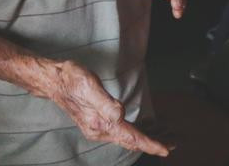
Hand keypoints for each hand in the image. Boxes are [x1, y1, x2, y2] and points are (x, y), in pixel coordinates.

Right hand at [38, 60, 169, 154]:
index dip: (150, 143)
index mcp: (101, 123)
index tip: (166, 149)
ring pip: (128, 136)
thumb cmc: (72, 79)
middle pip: (132, 140)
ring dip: (147, 137)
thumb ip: (106, 103)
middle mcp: (100, 129)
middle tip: (173, 143)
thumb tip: (121, 114)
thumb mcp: (90, 86)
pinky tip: (145, 126)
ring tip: (165, 135)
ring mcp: (98, 127)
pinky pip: (121, 131)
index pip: (131, 137)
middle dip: (153, 143)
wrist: (55, 80)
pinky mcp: (98, 122)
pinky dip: (136, 130)